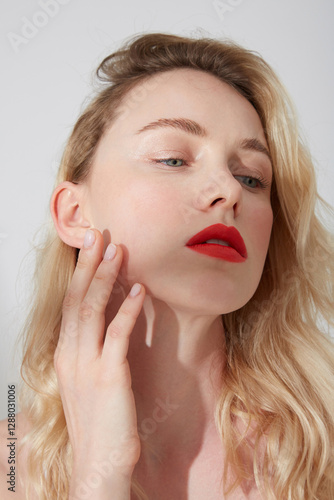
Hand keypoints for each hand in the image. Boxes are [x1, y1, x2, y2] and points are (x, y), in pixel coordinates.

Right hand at [54, 229, 144, 480]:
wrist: (98, 464)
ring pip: (91, 310)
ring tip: (118, 251)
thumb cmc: (99, 422)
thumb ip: (93, 352)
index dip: (80, 275)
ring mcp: (86, 365)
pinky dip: (129, 309)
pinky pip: (118, 334)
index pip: (69, 305)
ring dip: (105, 277)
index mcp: (65, 355)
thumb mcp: (88, 382)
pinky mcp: (109, 376)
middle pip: (76, 300)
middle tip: (98, 235)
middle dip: (87, 265)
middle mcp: (70, 355)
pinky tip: (140, 290)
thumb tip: (109, 324)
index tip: (89, 249)